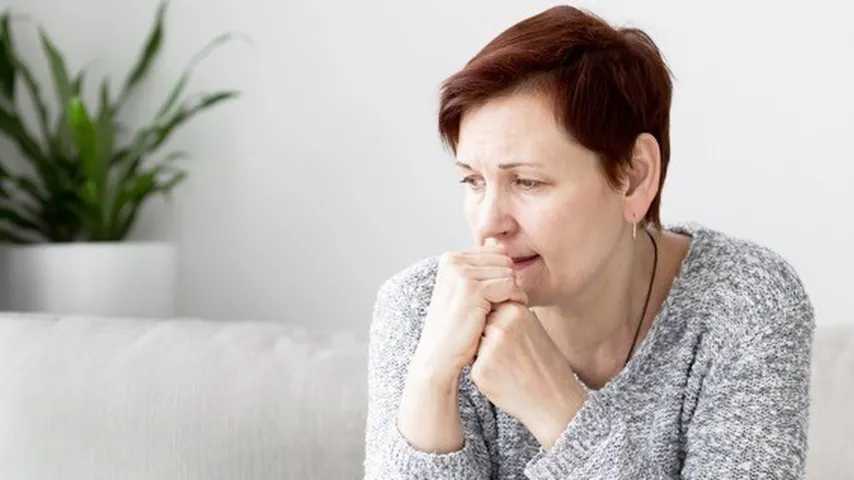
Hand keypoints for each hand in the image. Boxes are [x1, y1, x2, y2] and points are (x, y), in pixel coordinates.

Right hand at [413, 239, 527, 379]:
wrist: (439, 356)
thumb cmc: (456, 328)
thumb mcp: (465, 292)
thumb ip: (481, 271)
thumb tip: (502, 248)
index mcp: (450, 258)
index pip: (495, 253)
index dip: (502, 275)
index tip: (497, 298)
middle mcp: (453, 260)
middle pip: (504, 260)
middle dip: (509, 282)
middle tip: (503, 306)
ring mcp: (461, 273)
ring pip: (509, 272)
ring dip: (513, 293)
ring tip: (503, 312)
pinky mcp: (472, 288)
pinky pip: (510, 286)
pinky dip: (515, 300)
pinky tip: (506, 315)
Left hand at [470, 300, 586, 448]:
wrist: (555, 401)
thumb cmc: (543, 364)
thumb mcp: (533, 329)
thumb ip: (509, 316)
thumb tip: (481, 305)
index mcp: (516, 311)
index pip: (489, 310)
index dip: (499, 328)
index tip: (515, 342)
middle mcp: (501, 326)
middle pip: (479, 327)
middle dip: (488, 341)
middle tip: (512, 357)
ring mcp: (490, 349)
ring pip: (474, 346)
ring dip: (484, 356)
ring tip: (509, 368)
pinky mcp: (480, 371)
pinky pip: (473, 366)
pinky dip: (485, 374)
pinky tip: (505, 380)